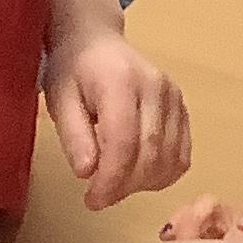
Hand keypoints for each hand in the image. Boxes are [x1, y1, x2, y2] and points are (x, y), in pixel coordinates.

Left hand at [46, 27, 190, 212]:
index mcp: (121, 82)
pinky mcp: (183, 109)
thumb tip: (88, 173)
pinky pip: (182, 156)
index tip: (92, 200)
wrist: (96, 42)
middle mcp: (156, 88)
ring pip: (170, 160)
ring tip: (117, 183)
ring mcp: (174, 98)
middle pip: (150, 155)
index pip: (123, 143)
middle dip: (125, 186)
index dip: (111, 180)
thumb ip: (74, 136)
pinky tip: (139, 175)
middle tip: (100, 197)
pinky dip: (163, 175)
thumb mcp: (60, 101)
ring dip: (143, 184)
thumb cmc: (73, 71)